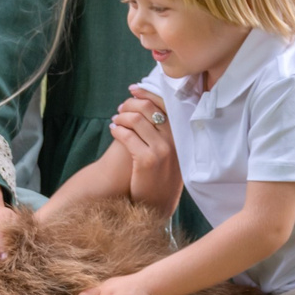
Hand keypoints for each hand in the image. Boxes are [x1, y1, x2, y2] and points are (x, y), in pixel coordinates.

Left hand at [111, 86, 181, 215]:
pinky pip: (127, 136)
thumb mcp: (172, 152)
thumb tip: (148, 108)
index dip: (147, 93)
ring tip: (115, 121)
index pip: (166, 104)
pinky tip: (113, 131)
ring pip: (137, 120)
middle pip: (149, 108)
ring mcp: (162, 150)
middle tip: (120, 109)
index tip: (133, 90)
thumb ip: (165, 132)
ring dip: (121, 117)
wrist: (159, 205)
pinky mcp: (147, 160)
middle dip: (130, 105)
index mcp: (181, 135)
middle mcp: (174, 140)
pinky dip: (117, 130)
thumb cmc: (162, 176)